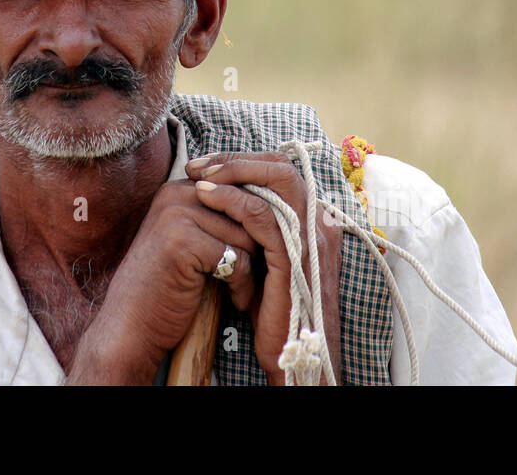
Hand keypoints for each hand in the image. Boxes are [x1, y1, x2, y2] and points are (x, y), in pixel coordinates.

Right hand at [65, 178, 261, 383]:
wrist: (131, 326)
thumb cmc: (166, 288)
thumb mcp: (191, 241)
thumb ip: (218, 218)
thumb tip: (271, 205)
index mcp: (177, 189)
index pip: (237, 191)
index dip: (253, 225)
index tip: (255, 255)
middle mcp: (175, 194)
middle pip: (245, 211)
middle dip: (255, 247)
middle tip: (251, 277)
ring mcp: (175, 215)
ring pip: (246, 234)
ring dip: (252, 268)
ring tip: (240, 289)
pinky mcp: (182, 241)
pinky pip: (237, 257)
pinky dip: (243, 284)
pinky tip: (235, 300)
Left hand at [185, 151, 342, 385]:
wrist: (291, 356)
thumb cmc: (272, 310)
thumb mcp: (264, 260)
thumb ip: (255, 229)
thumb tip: (222, 197)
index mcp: (311, 222)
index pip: (280, 171)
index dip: (243, 162)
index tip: (206, 167)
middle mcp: (317, 223)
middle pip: (282, 166)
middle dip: (236, 159)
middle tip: (200, 165)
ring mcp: (310, 239)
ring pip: (277, 180)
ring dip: (233, 172)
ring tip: (199, 178)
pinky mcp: (295, 258)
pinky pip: (264, 214)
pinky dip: (233, 200)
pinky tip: (207, 198)